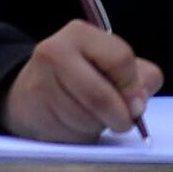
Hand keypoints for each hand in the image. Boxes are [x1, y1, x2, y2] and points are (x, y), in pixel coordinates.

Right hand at [3, 19, 163, 142]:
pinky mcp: (31, 112)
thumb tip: (138, 102)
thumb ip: (141, 78)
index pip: (120, 59)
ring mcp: (39, 82)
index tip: (136, 103)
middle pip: (100, 96)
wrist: (32, 94)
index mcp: (80, 34)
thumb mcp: (115, 67)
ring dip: (98, 127)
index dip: (133, 87)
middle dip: (118, 116)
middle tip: (122, 121)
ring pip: (84, 119)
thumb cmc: (84, 78)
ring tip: (93, 118)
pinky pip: (68, 134)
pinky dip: (80, 137)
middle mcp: (54, 52)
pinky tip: (75, 125)